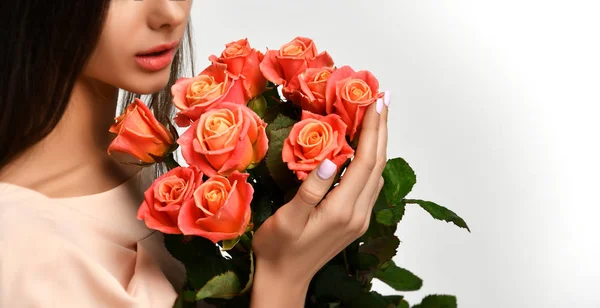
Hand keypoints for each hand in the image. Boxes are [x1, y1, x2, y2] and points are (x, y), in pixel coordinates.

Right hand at [250, 93, 389, 306]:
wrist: (284, 280)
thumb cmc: (278, 249)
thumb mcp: (287, 218)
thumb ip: (311, 190)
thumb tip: (331, 159)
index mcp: (342, 209)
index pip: (364, 160)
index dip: (371, 129)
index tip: (375, 102)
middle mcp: (358, 213)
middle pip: (377, 163)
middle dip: (382, 128)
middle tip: (383, 98)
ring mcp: (360, 218)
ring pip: (376, 172)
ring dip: (378, 142)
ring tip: (376, 116)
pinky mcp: (355, 220)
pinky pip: (370, 183)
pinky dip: (371, 159)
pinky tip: (364, 147)